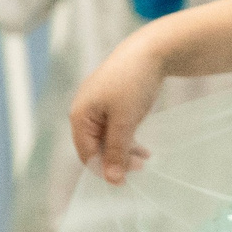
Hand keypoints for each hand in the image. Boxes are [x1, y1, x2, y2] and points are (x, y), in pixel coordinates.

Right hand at [70, 38, 164, 184]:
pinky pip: (115, 127)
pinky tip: (142, 147)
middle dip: (116, 160)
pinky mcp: (113, 101)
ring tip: (145, 159)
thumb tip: (112, 180)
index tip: (124, 182)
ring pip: (107, 138)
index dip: (103, 170)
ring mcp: (98, 105)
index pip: (86, 153)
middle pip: (95, 147)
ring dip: (124, 150)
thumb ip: (116, 151)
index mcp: (80, 115)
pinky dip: (127, 137)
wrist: (151, 50)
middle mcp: (85, 111)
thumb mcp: (125, 121)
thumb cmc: (133, 84)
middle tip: (141, 167)